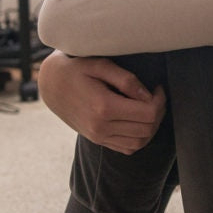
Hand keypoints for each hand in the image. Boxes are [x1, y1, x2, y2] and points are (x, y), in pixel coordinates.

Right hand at [37, 50, 166, 154]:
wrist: (51, 85)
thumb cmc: (76, 70)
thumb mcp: (101, 65)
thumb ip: (126, 80)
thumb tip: (148, 95)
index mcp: (104, 107)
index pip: (148, 113)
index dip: (160, 101)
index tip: (157, 88)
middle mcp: (101, 126)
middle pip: (147, 129)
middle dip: (158, 112)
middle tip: (155, 96)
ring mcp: (98, 136)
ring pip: (140, 142)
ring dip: (151, 127)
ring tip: (148, 108)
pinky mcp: (97, 140)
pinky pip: (128, 147)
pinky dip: (139, 137)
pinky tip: (137, 121)